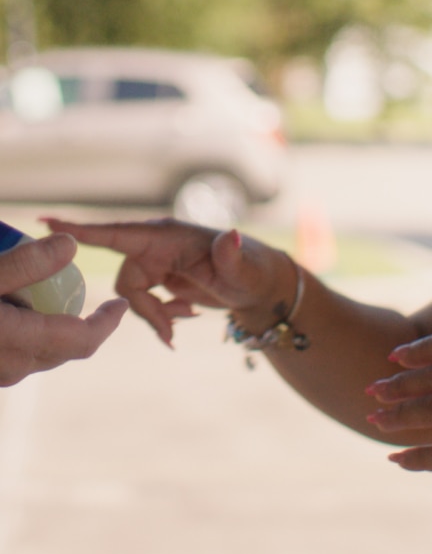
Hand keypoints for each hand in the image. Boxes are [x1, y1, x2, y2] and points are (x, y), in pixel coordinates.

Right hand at [0, 233, 126, 384]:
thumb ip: (26, 263)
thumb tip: (71, 246)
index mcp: (24, 343)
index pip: (85, 340)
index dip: (108, 322)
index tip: (121, 303)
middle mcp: (15, 367)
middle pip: (67, 346)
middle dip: (84, 323)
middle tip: (88, 296)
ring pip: (42, 351)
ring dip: (55, 326)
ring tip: (52, 297)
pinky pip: (20, 353)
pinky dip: (32, 333)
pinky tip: (19, 309)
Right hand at [42, 217, 284, 346]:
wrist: (261, 287)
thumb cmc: (255, 272)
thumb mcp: (245, 270)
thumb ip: (233, 256)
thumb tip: (230, 236)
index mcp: (169, 236)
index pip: (119, 233)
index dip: (84, 230)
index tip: (48, 224)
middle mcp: (158, 245)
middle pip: (125, 282)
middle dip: (145, 310)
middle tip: (172, 329)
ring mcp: (157, 261)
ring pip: (131, 297)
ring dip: (155, 315)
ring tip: (185, 319)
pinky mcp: (159, 278)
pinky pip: (141, 304)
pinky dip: (160, 317)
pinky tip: (183, 318)